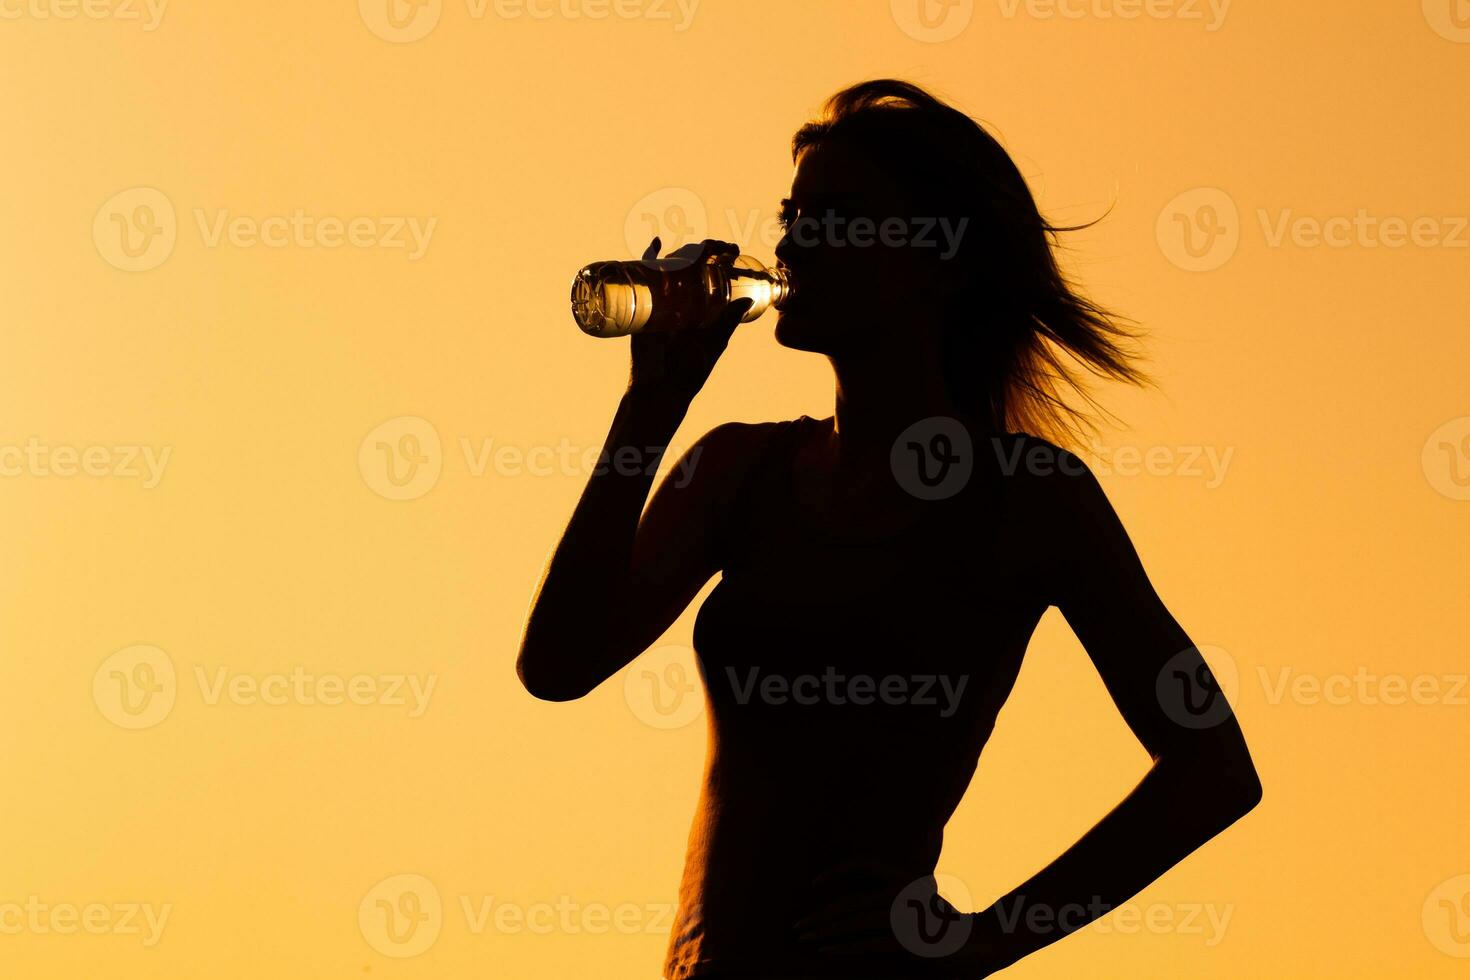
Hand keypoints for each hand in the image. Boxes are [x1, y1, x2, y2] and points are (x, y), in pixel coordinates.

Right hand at [626, 236, 753, 401]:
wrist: (659, 391)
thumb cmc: (689, 373)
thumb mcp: (713, 345)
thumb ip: (727, 323)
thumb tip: (747, 299)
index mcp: (704, 308)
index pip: (714, 274)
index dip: (723, 257)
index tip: (734, 249)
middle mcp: (684, 300)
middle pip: (693, 264)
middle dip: (706, 248)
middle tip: (719, 246)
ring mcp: (663, 300)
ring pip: (672, 267)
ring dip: (683, 250)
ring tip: (697, 247)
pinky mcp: (644, 306)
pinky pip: (645, 278)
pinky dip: (648, 259)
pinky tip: (656, 243)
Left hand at [793, 860, 1001, 977]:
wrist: (980, 939)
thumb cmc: (946, 920)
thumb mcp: (920, 895)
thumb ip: (895, 892)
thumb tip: (864, 898)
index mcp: (904, 877)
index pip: (862, 863)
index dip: (836, 870)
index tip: (814, 882)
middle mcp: (900, 892)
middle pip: (849, 901)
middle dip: (819, 915)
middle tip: (796, 925)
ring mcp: (903, 916)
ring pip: (853, 922)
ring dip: (824, 932)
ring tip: (803, 938)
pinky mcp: (905, 940)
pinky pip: (866, 943)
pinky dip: (843, 947)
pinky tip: (825, 951)